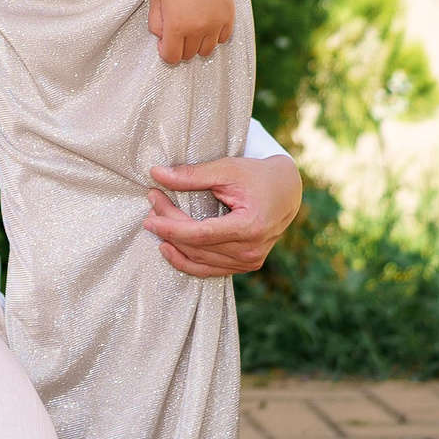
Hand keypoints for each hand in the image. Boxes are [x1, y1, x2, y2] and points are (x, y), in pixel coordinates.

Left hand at [143, 153, 301, 277]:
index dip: (171, 226)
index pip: (200, 234)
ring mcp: (249, 261)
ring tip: (155, 222)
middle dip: (169, 228)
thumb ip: (192, 175)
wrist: (287, 191)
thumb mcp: (226, 169)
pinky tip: (168, 247)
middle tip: (152, 206)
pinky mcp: (245, 265)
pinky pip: (209, 270)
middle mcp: (251, 250)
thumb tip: (156, 174)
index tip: (150, 215)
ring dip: (173, 244)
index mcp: (250, 226)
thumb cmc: (257, 176)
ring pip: (199, 261)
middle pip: (197, 246)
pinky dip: (186, 260)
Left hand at [147, 0, 234, 63]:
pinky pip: (222, 39)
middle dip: (179, 47)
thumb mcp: (156, 0)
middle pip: (188, 55)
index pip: (171, 57)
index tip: (164, 40)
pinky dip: (214, 36)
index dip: (164, 52)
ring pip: (206, 51)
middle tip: (177, 29)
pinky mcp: (229, 17)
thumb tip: (163, 40)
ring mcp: (216, 24)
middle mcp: (198, 29)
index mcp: (177, 26)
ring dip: (197, 44)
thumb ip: (155, 25)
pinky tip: (206, 23)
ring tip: (192, 27)